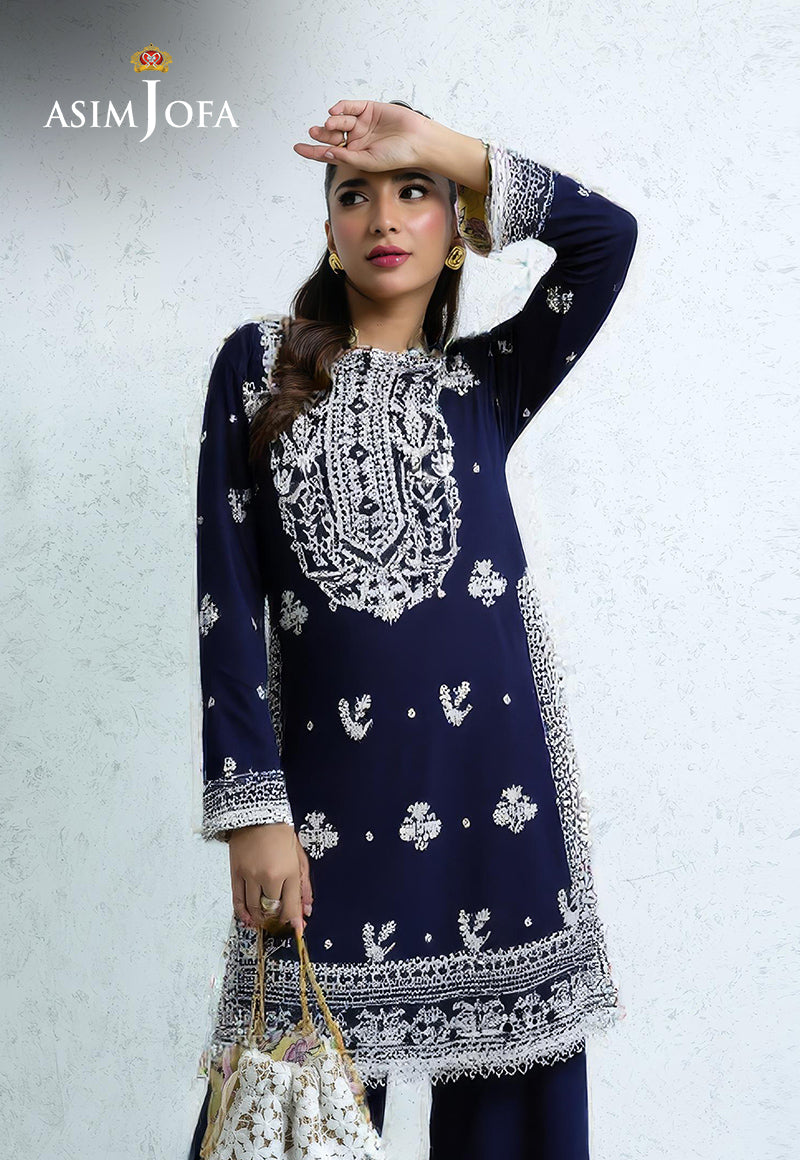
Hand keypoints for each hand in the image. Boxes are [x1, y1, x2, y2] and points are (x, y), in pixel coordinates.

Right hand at [228, 822, 312, 938]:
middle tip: (280, 923)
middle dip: (277, 919)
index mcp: (288, 871)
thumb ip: (304, 885)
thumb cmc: (280, 833)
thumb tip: (307, 908)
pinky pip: (238, 900)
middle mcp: (269, 876)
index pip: (291, 905)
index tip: (297, 930)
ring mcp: (250, 875)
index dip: (295, 921)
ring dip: (260, 918)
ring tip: (265, 921)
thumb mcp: (299, 857)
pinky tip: (248, 919)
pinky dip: (243, 913)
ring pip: (254, 908)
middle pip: (272, 909)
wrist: (257, 813)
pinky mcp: (236, 873)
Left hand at [293, 98, 432, 171]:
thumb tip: (326, 152)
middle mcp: (356, 140)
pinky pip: (350, 107)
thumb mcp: (368, 162)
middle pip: (331, 136)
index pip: (328, 153)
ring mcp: (362, 123)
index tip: (297, 148)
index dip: (312, 151)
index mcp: (354, 156)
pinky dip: (341, 107)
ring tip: (330, 125)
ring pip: (339, 121)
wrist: (417, 140)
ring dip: (332, 123)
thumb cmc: (397, 156)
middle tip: (314, 132)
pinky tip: (335, 112)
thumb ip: (346, 157)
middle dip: (321, 134)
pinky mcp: (368, 109)